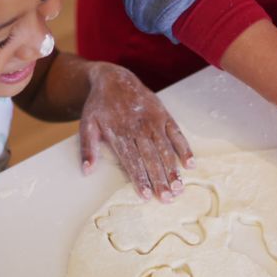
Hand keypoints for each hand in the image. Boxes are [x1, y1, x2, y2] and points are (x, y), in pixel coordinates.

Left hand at [79, 62, 192, 200]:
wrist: (115, 78)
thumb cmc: (99, 106)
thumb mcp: (86, 124)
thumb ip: (87, 148)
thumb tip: (87, 171)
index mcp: (119, 133)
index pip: (131, 160)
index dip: (139, 178)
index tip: (145, 195)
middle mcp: (139, 128)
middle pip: (151, 158)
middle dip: (159, 179)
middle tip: (167, 198)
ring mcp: (154, 121)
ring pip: (165, 149)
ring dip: (173, 169)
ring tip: (179, 187)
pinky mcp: (164, 115)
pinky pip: (177, 133)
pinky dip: (185, 148)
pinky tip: (190, 164)